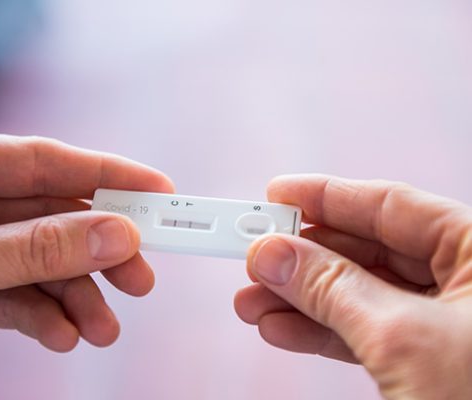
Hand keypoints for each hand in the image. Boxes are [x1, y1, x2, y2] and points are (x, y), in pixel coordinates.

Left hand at [0, 134, 173, 351]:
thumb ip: (39, 247)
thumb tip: (119, 235)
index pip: (47, 161)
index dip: (109, 174)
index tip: (161, 191)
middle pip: (57, 217)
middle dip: (100, 253)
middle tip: (140, 276)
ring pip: (44, 263)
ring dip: (78, 298)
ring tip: (101, 329)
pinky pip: (20, 295)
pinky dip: (45, 317)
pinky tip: (62, 334)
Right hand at [235, 174, 471, 398]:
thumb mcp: (403, 339)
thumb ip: (333, 288)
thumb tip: (276, 254)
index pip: (391, 205)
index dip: (327, 197)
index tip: (278, 195)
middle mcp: (468, 280)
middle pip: (368, 250)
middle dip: (304, 257)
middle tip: (255, 255)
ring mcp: (448, 324)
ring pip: (359, 294)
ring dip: (300, 298)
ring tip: (253, 300)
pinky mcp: (430, 360)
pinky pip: (365, 332)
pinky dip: (321, 331)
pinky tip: (281, 328)